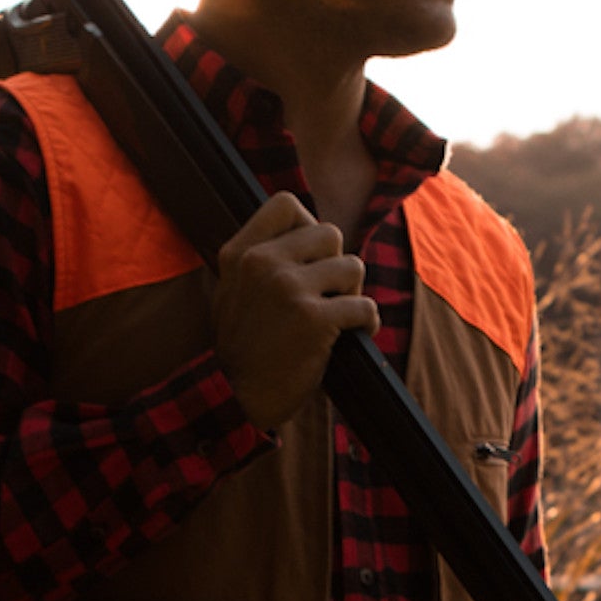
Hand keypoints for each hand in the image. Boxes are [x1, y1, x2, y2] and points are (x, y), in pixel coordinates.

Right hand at [212, 193, 379, 429]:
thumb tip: (305, 230)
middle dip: (336, 264)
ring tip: (337, 316)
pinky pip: (364, 306)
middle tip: (329, 293)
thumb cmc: (243, 346)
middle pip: (330, 234)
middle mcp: (262, 263)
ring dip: (352, 293)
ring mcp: (288, 289)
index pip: (286, 204)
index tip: (311, 255)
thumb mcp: (233, 290)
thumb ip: (259, 258)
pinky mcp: (314, 319)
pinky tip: (356, 333)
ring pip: (352, 267)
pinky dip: (367, 321)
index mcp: (240, 252)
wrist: (237, 396)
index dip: (308, 225)